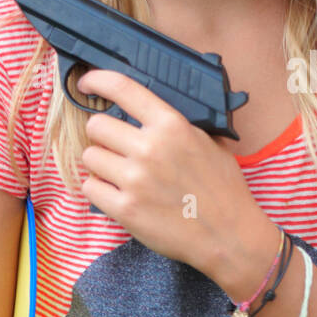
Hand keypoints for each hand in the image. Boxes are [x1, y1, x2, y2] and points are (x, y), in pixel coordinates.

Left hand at [75, 69, 267, 278]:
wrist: (229, 236)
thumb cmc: (224, 190)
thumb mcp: (211, 143)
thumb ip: (179, 126)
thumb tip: (153, 113)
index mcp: (172, 126)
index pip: (123, 88)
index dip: (97, 80)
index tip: (87, 83)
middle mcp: (150, 148)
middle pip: (96, 126)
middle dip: (104, 135)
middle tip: (117, 147)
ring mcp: (135, 180)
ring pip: (90, 156)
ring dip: (101, 164)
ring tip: (121, 174)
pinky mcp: (125, 209)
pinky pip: (90, 187)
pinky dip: (100, 190)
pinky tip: (118, 193)